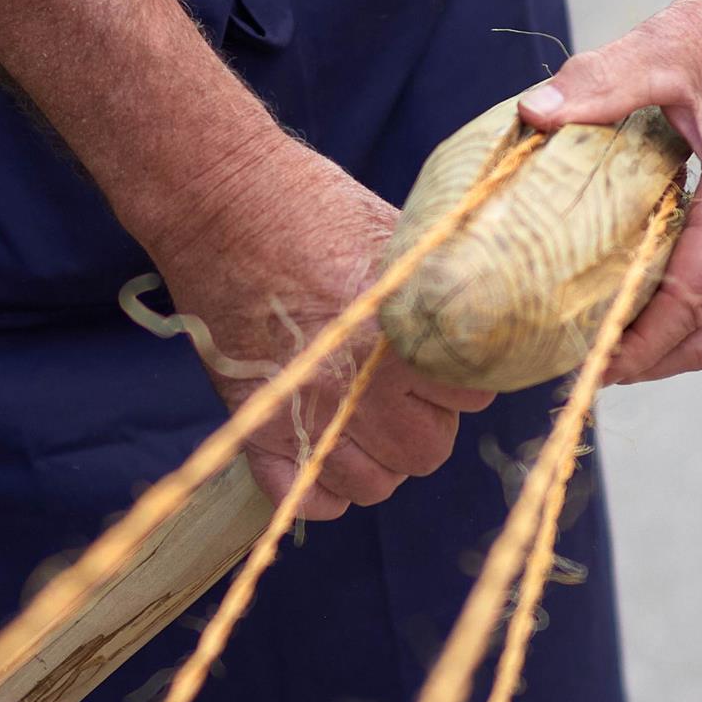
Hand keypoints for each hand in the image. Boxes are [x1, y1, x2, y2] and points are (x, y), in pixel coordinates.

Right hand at [145, 139, 492, 519]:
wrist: (218, 205)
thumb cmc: (310, 208)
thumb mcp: (396, 236)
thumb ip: (439, 291)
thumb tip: (483, 315)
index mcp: (402, 336)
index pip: (470, 396)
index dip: (457, 378)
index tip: (437, 359)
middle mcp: (358, 386)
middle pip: (427, 451)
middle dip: (423, 422)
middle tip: (401, 389)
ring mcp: (304, 412)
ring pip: (372, 485)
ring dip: (376, 459)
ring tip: (364, 422)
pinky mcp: (256, 424)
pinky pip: (302, 497)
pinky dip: (319, 489)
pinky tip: (324, 451)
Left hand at [516, 0, 701, 380]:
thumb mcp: (663, 49)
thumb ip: (597, 85)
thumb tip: (532, 113)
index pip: (690, 300)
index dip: (637, 343)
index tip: (586, 366)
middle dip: (650, 362)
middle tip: (584, 370)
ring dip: (668, 343)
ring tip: (603, 345)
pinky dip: (685, 311)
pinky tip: (634, 298)